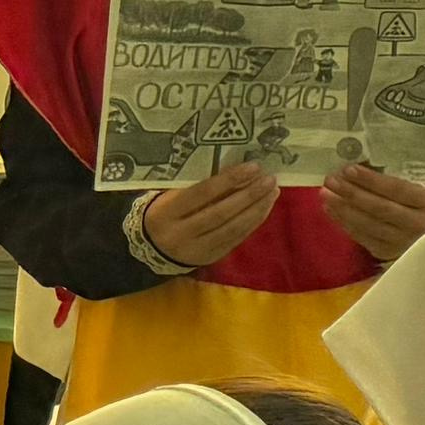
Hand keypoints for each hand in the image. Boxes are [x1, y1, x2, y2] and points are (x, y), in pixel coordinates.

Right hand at [143, 159, 279, 268]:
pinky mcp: (211, 257)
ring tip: (273, 191)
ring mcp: (196, 249)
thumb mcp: (173, 197)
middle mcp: (180, 234)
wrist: (151, 247)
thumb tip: (240, 173)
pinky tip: (265, 207)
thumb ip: (200, 188)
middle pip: (220, 213)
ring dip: (257, 208)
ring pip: (232, 228)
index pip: (201, 193)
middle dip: (249, 195)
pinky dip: (253, 221)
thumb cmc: (166, 212)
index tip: (252, 167)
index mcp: (166, 213)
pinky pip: (236, 238)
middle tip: (269, 179)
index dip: (229, 180)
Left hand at [320, 164, 424, 264]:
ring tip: (325, 194)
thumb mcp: (419, 192)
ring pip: (367, 223)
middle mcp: (419, 224)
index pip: (397, 189)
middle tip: (331, 180)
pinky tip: (332, 210)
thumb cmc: (421, 208)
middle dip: (352, 192)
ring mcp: (402, 241)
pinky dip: (344, 222)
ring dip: (343, 208)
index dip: (371, 180)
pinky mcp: (386, 252)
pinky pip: (361, 236)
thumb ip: (396, 182)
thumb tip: (359, 167)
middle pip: (380, 207)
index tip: (349, 169)